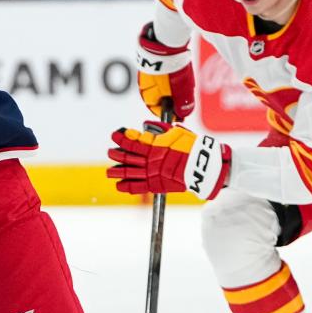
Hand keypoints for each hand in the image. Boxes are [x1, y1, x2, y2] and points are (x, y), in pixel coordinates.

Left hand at [107, 122, 229, 199]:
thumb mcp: (177, 133)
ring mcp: (151, 173)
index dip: (122, 138)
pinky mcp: (155, 185)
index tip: (115, 135)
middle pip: (127, 156)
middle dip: (116, 154)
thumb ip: (160, 128)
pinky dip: (126, 187)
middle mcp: (150, 159)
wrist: (202, 166)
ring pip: (128, 172)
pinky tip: (119, 186)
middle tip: (110, 152)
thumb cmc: (192, 147)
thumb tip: (146, 125)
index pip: (132, 141)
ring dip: (116, 171)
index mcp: (154, 145)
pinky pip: (137, 187)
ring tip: (109, 172)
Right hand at [136, 22, 195, 119]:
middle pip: (158, 97)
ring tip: (183, 79)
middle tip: (184, 93)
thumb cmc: (172, 68)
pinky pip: (159, 71)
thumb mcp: (181, 90)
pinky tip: (178, 68)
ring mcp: (145, 71)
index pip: (157, 110)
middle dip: (171, 97)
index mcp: (148, 95)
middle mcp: (143, 84)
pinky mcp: (149, 59)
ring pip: (159, 83)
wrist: (166, 40)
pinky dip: (168, 73)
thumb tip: (183, 114)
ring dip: (170, 85)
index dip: (170, 113)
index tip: (181, 113)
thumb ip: (183, 104)